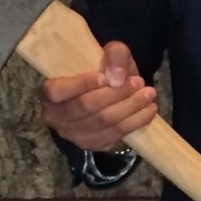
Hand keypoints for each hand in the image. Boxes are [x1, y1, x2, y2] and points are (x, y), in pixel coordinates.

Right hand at [39, 41, 157, 150]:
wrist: (112, 93)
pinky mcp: (91, 145)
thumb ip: (114, 55)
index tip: (104, 77)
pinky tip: (149, 111)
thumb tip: (116, 78)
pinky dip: (135, 123)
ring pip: (103, 123)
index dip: (80, 85)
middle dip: (116, 94)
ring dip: (130, 108)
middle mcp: (56, 117)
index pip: (57, 91)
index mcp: (51, 92)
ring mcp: (73, 134)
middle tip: (139, 82)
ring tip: (149, 94)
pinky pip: (114, 136)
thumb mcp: (110, 56)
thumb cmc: (104, 72)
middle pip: (86, 107)